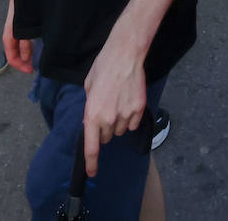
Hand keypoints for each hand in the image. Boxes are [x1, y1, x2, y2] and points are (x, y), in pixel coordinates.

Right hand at [3, 0, 34, 73]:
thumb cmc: (22, 8)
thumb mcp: (23, 29)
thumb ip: (25, 44)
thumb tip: (27, 58)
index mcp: (9, 37)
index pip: (12, 58)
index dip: (21, 66)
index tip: (31, 70)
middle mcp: (11, 35)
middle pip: (15, 54)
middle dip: (24, 62)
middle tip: (35, 66)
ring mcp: (16, 31)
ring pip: (20, 48)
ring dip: (27, 55)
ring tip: (37, 58)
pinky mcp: (22, 26)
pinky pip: (24, 41)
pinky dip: (29, 46)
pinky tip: (37, 46)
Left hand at [81, 28, 147, 176]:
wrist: (125, 55)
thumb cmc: (103, 68)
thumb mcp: (88, 88)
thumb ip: (90, 108)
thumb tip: (93, 118)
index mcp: (92, 114)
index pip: (91, 147)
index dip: (91, 163)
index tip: (92, 173)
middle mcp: (109, 119)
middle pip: (107, 137)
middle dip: (104, 129)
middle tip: (106, 110)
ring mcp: (126, 115)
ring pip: (121, 130)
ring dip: (118, 123)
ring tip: (118, 102)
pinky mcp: (139, 109)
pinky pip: (133, 123)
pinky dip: (130, 117)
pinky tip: (128, 101)